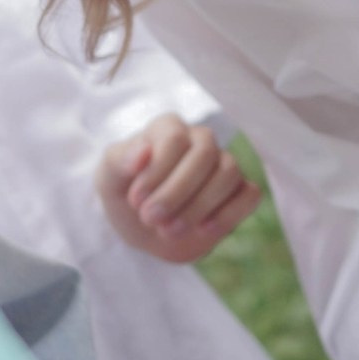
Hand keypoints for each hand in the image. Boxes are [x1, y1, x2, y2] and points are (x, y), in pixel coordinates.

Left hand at [95, 114, 261, 263]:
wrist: (145, 231)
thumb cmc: (126, 198)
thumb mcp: (108, 181)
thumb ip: (118, 162)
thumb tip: (142, 150)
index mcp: (169, 128)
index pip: (174, 138)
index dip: (156, 172)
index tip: (135, 201)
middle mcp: (200, 140)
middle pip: (205, 153)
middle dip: (177, 192)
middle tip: (151, 219)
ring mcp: (223, 164)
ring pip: (229, 172)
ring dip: (198, 206)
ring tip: (169, 230)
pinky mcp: (239, 192)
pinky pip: (250, 194)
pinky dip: (228, 214)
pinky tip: (202, 230)